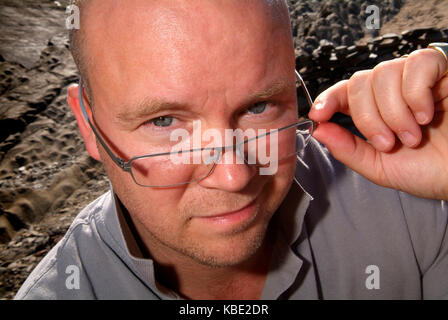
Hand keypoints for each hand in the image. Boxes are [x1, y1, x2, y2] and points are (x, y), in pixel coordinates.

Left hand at [309, 48, 447, 199]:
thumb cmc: (428, 170)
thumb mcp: (379, 166)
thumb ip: (347, 149)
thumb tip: (318, 129)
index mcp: (374, 111)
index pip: (344, 91)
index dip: (327, 98)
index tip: (319, 115)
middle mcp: (392, 91)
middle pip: (359, 82)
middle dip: (368, 117)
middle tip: (388, 143)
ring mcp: (416, 79)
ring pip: (383, 73)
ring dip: (394, 111)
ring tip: (412, 136)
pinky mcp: (442, 71)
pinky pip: (417, 64)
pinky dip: (415, 93)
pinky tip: (426, 115)